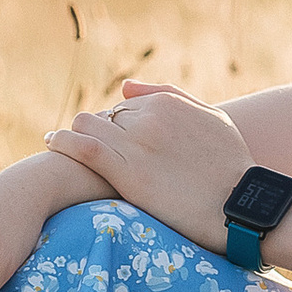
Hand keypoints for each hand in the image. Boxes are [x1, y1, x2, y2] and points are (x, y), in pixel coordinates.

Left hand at [43, 80, 252, 249]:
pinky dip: (62, 142)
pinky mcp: (126, 172)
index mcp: (167, 102)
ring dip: (74, 133)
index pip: (124, 104)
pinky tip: (51, 143)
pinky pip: (82, 148)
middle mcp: (148, 116)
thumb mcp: (211, 117)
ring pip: (86, 125)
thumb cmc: (232, 165)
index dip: (117, 125)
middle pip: (102, 115)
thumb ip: (168, 95)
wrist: (240, 205)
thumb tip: (124, 86)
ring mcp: (136, 144)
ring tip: (63, 146)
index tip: (114, 142)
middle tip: (91, 150)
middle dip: (96, 130)